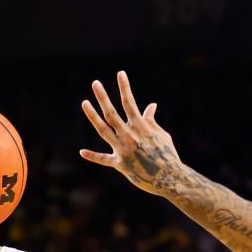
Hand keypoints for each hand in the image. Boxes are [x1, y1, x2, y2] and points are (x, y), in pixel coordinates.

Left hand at [80, 71, 182, 194]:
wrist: (170, 178)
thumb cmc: (168, 155)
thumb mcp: (162, 135)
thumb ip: (152, 121)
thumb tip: (151, 105)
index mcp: (141, 127)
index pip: (130, 103)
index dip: (125, 87)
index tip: (120, 73)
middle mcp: (130, 136)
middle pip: (112, 113)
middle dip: (103, 97)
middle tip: (95, 83)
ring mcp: (123, 149)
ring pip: (104, 130)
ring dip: (93, 116)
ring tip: (84, 102)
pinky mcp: (120, 164)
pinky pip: (104, 160)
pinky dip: (93, 156)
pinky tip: (82, 151)